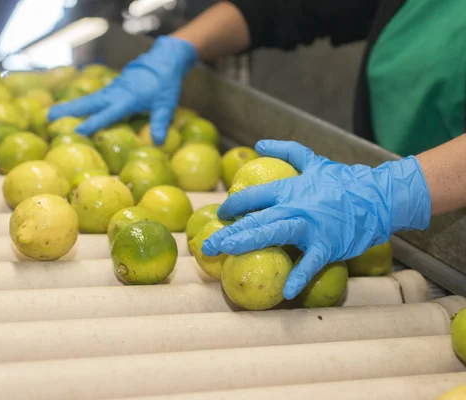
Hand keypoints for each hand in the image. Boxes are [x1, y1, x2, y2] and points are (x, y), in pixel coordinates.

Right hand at [47, 36, 197, 144]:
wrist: (163, 61)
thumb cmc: (166, 84)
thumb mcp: (166, 104)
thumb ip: (160, 122)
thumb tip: (158, 142)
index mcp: (127, 99)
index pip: (108, 114)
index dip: (93, 123)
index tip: (78, 131)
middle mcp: (115, 94)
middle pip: (88, 103)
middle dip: (69, 110)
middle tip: (48, 117)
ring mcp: (112, 90)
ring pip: (88, 100)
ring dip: (70, 107)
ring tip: (51, 114)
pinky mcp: (112, 89)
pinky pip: (94, 99)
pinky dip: (81, 104)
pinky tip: (72, 111)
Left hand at [203, 140, 430, 299]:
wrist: (379, 196)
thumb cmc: (344, 180)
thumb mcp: (314, 160)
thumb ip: (286, 150)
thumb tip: (259, 142)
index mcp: (290, 188)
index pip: (252, 196)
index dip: (233, 204)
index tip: (221, 213)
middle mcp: (295, 206)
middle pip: (254, 218)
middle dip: (228, 232)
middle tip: (208, 245)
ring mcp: (310, 226)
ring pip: (272, 234)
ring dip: (246, 243)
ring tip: (225, 253)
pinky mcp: (328, 244)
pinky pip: (311, 263)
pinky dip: (299, 276)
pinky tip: (286, 291)